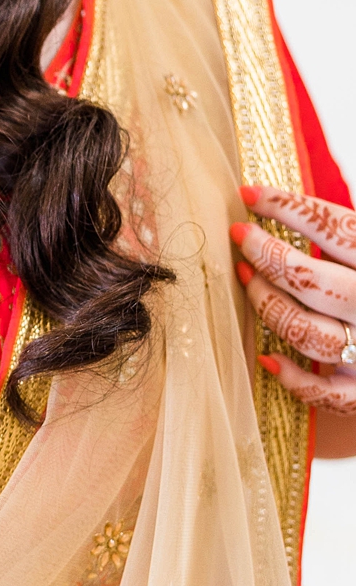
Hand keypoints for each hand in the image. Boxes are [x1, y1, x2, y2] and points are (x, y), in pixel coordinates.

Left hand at [230, 187, 355, 421]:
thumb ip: (349, 237)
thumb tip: (294, 205)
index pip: (333, 229)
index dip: (288, 207)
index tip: (249, 193)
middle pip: (311, 279)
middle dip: (267, 254)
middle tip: (241, 235)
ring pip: (305, 331)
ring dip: (268, 304)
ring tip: (247, 277)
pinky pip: (323, 392)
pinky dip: (293, 378)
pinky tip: (267, 357)